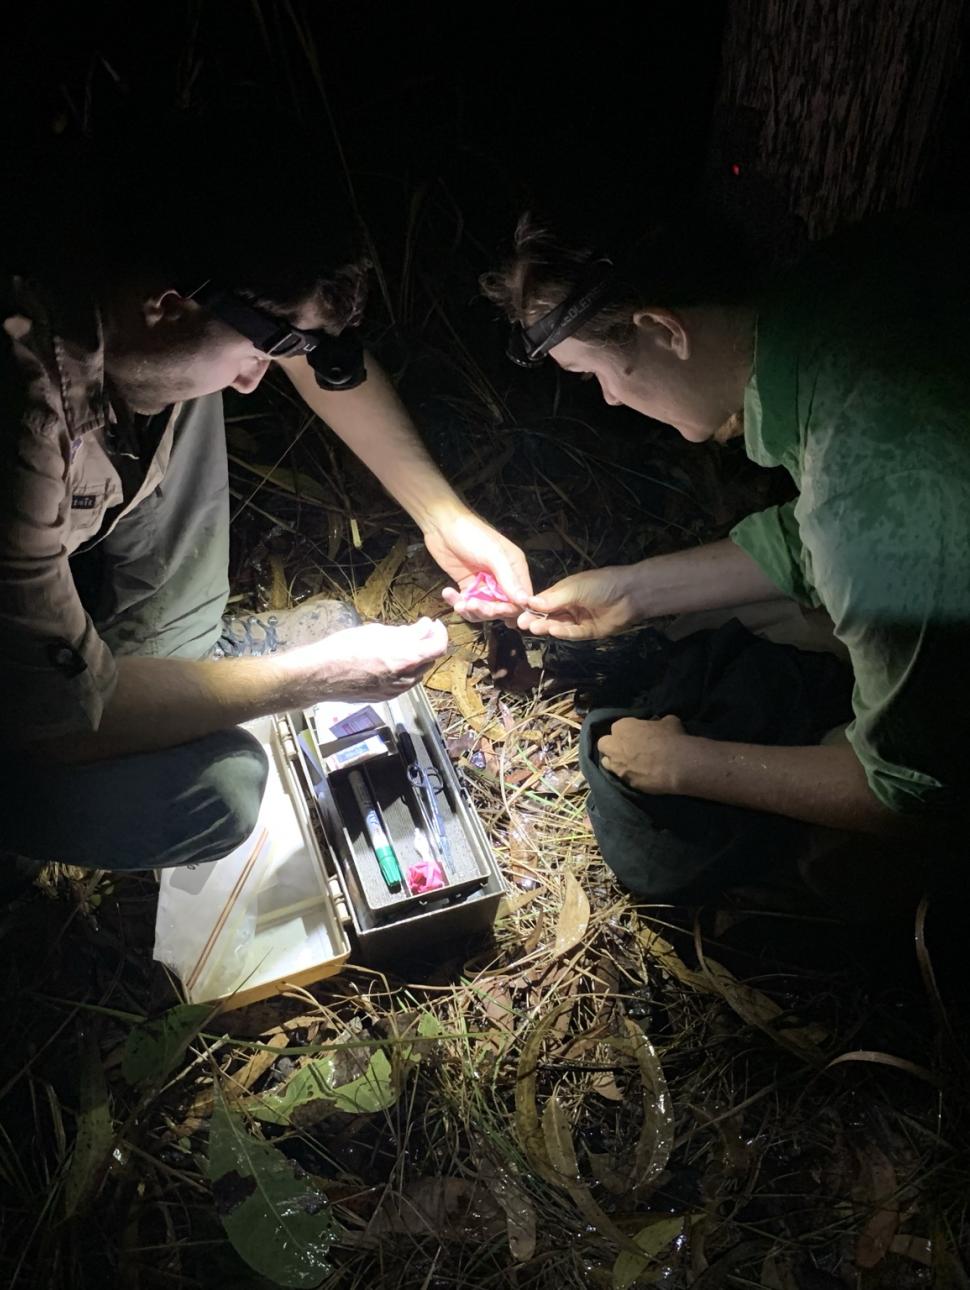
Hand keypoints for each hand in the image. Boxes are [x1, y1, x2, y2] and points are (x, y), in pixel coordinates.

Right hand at [294, 617, 447, 701]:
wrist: (321, 674)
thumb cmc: (344, 648)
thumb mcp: (378, 632)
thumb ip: (407, 632)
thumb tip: (424, 627)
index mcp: (406, 659)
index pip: (438, 647)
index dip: (440, 633)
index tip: (434, 624)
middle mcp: (405, 679)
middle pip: (429, 660)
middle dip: (427, 644)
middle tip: (418, 629)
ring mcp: (396, 691)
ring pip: (417, 673)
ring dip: (416, 658)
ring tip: (401, 643)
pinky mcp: (385, 697)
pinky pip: (403, 682)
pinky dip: (404, 670)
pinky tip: (390, 659)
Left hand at [427, 509, 531, 621]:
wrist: (442, 525)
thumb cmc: (472, 534)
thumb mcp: (494, 554)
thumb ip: (509, 578)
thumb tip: (525, 601)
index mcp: (515, 570)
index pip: (521, 599)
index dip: (510, 609)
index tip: (496, 611)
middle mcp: (502, 579)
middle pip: (502, 608)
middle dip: (487, 611)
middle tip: (472, 605)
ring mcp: (484, 584)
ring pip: (484, 610)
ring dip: (471, 611)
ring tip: (459, 603)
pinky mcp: (468, 586)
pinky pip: (467, 604)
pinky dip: (458, 603)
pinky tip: (448, 593)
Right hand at [517, 565, 644, 638]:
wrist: (631, 593)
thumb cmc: (602, 584)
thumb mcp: (575, 588)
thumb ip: (554, 598)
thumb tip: (530, 602)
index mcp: (564, 592)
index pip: (543, 601)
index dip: (530, 607)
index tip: (517, 612)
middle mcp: (569, 606)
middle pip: (548, 615)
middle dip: (536, 619)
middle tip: (522, 624)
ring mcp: (579, 620)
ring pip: (559, 625)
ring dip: (547, 626)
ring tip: (534, 627)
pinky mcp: (589, 631)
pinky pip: (573, 633)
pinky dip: (564, 632)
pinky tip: (554, 631)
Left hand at [597, 715, 692, 794]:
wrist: (676, 765)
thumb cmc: (672, 739)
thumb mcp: (668, 722)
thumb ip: (658, 723)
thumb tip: (659, 724)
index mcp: (623, 726)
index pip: (618, 727)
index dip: (626, 732)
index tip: (636, 736)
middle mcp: (614, 744)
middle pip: (604, 743)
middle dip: (612, 746)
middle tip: (626, 749)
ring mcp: (616, 764)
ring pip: (606, 762)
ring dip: (614, 762)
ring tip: (628, 764)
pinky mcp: (623, 781)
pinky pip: (618, 777)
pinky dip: (625, 775)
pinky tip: (637, 775)